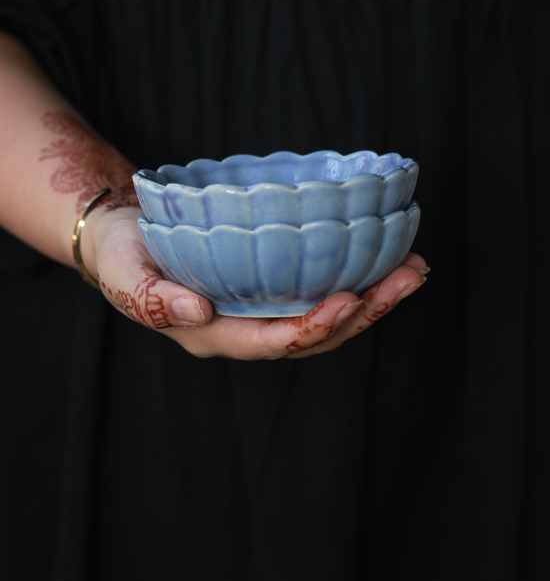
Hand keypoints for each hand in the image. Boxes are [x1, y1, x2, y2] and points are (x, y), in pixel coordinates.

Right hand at [85, 206, 427, 359]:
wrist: (124, 237)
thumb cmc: (121, 254)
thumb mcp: (122, 274)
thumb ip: (151, 298)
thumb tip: (197, 315)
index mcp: (213, 334)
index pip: (274, 342)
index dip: (314, 327)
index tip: (350, 299)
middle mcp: (245, 328)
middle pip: (314, 334)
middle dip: (364, 311)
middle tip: (407, 278)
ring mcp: (260, 308)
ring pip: (324, 314)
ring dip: (371, 295)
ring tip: (412, 267)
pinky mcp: (269, 284)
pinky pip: (316, 288)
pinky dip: (352, 275)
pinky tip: (381, 255)